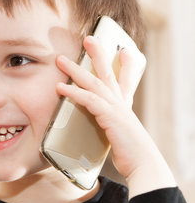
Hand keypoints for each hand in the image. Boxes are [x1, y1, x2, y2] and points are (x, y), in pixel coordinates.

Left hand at [55, 36, 175, 197]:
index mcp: (124, 106)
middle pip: (108, 72)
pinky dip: (73, 92)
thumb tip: (102, 132)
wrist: (143, 165)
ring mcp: (116, 108)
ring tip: (60, 59)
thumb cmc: (130, 154)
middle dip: (98, 54)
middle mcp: (121, 103)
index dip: (125, 64)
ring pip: (94, 82)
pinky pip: (88, 100)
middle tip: (89, 37)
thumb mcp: (119, 136)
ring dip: (75, 69)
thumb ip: (110, 129)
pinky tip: (60, 88)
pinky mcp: (110, 116)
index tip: (125, 50)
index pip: (124, 80)